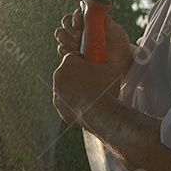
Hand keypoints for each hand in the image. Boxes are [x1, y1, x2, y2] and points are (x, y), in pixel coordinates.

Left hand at [52, 10, 132, 128]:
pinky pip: (66, 101)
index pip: (74, 57)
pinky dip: (73, 102)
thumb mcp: (112, 67)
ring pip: (66, 87)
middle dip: (78, 75)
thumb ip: (106, 60)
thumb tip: (108, 57)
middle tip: (92, 82)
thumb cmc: (105, 88)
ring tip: (90, 95)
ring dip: (75, 89)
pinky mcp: (59, 105)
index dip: (84, 62)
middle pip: (68, 72)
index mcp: (69, 61)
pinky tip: (85, 104)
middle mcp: (58, 74)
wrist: (100, 113)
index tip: (91, 67)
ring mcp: (57, 91)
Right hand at [54, 9, 133, 76]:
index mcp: (89, 18)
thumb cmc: (118, 42)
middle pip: (66, 22)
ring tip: (76, 46)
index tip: (78, 25)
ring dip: (65, 39)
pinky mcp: (71, 50)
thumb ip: (111, 25)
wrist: (119, 60)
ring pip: (61, 33)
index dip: (75, 17)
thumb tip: (105, 17)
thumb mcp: (118, 33)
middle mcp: (79, 26)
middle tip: (78, 38)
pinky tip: (71, 53)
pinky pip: (62, 48)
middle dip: (70, 29)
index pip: (77, 13)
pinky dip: (64, 50)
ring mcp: (74, 38)